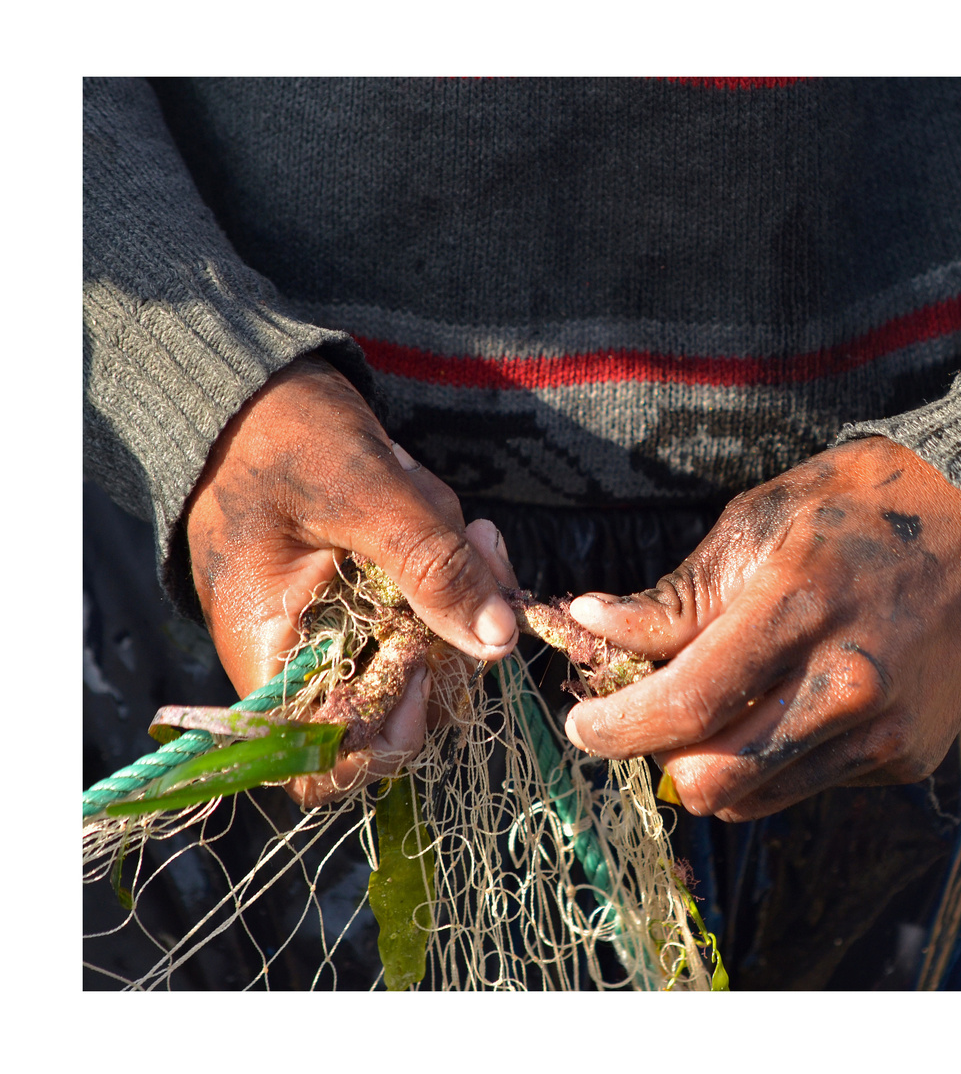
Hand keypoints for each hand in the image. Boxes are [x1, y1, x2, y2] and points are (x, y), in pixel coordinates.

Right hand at [184, 355, 518, 805]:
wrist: (264, 397)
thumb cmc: (286, 436)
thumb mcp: (363, 489)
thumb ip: (430, 565)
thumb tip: (497, 642)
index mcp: (268, 650)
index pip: (319, 763)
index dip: (383, 742)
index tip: (427, 676)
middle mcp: (304, 658)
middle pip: (398, 711)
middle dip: (452, 639)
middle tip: (477, 554)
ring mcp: (344, 634)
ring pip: (430, 660)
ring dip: (460, 597)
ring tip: (461, 526)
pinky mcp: (373, 608)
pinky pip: (431, 619)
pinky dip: (454, 579)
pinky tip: (457, 527)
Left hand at [562, 436, 960, 820]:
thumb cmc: (868, 509)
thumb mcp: (763, 523)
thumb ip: (678, 596)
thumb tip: (591, 626)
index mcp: (802, 611)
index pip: (684, 707)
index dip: (615, 727)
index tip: (583, 724)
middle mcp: (847, 688)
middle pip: (710, 778)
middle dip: (657, 754)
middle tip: (644, 713)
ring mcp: (883, 734)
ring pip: (753, 799)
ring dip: (710, 766)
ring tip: (714, 706)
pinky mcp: (906, 760)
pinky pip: (805, 784)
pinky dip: (773, 759)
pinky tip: (789, 701)